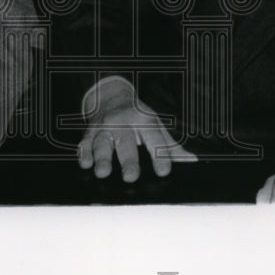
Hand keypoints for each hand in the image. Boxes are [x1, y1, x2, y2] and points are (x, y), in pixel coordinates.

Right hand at [78, 80, 195, 181]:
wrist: (112, 97)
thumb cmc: (137, 116)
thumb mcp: (155, 125)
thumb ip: (170, 145)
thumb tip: (191, 161)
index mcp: (144, 120)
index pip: (153, 139)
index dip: (159, 155)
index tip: (164, 172)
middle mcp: (123, 121)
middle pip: (126, 142)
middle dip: (128, 160)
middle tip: (131, 177)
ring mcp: (104, 126)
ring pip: (102, 142)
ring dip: (102, 157)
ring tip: (102, 173)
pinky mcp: (89, 132)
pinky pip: (85, 142)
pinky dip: (84, 152)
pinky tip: (86, 163)